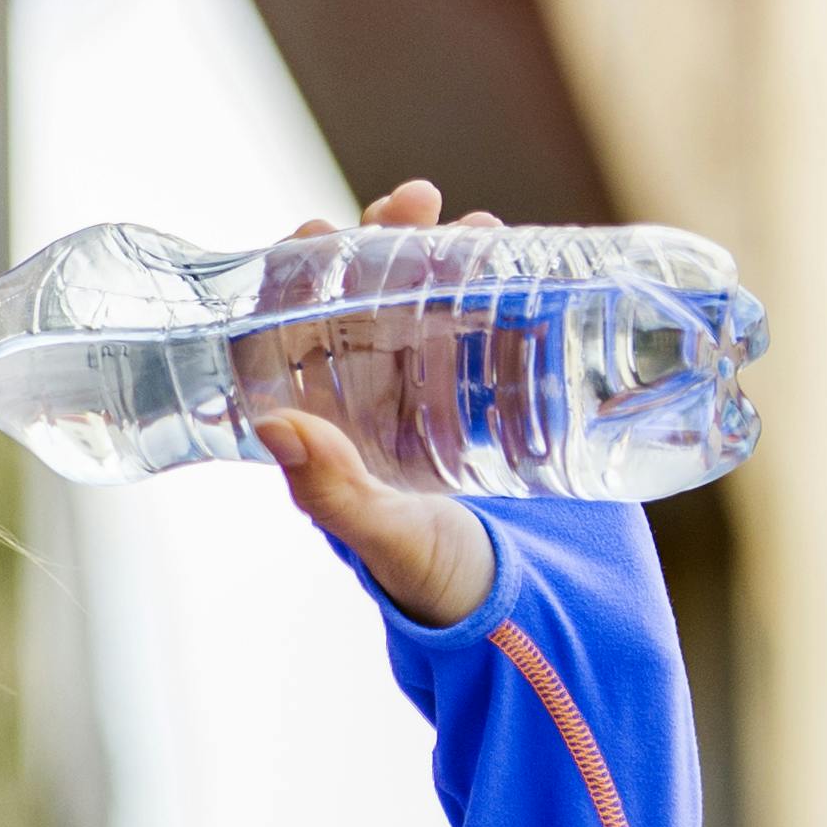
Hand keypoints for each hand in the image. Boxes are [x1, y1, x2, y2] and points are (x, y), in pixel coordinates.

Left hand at [251, 180, 500, 629]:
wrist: (553, 623)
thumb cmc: (450, 589)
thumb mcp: (388, 541)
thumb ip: (335, 494)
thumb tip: (272, 425)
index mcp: (335, 432)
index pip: (293, 339)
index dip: (296, 281)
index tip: (312, 234)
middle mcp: (383, 407)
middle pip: (367, 304)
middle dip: (382, 246)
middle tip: (411, 203)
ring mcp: (448, 397)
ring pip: (434, 303)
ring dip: (448, 254)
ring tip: (476, 224)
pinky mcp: (514, 398)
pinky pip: (500, 325)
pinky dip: (509, 283)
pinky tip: (520, 251)